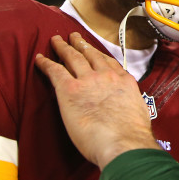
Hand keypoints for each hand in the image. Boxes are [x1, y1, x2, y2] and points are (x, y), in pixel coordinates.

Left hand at [35, 33, 158, 168]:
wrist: (123, 142)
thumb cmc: (132, 136)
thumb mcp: (139, 113)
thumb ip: (129, 106)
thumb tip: (125, 112)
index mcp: (124, 82)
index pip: (109, 62)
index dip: (98, 54)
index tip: (93, 50)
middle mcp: (106, 76)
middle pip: (90, 54)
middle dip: (81, 43)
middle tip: (74, 37)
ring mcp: (88, 80)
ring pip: (72, 57)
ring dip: (63, 47)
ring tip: (57, 40)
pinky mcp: (70, 89)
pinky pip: (54, 70)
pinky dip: (46, 63)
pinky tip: (39, 59)